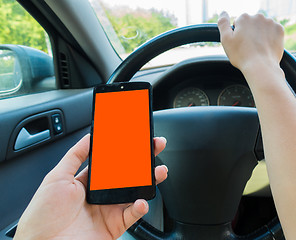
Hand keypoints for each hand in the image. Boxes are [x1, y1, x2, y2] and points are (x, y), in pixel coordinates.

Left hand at [14, 134, 167, 239]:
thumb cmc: (43, 215)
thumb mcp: (56, 178)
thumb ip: (75, 155)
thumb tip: (90, 136)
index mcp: (89, 181)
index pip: (112, 160)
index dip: (125, 148)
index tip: (136, 136)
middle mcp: (102, 194)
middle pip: (129, 174)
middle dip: (144, 160)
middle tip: (155, 146)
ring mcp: (109, 210)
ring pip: (135, 192)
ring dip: (150, 181)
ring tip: (159, 171)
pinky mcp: (114, 225)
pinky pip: (133, 215)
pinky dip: (140, 207)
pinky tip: (141, 201)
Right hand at [217, 11, 283, 74]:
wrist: (261, 67)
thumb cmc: (241, 55)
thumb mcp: (226, 40)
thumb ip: (222, 23)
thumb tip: (223, 12)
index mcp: (244, 18)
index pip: (238, 23)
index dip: (237, 34)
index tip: (239, 44)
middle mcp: (258, 16)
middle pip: (251, 23)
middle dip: (249, 32)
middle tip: (248, 47)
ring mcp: (270, 22)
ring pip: (262, 27)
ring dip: (260, 34)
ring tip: (257, 48)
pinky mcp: (279, 30)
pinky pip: (273, 31)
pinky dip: (270, 37)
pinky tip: (265, 47)